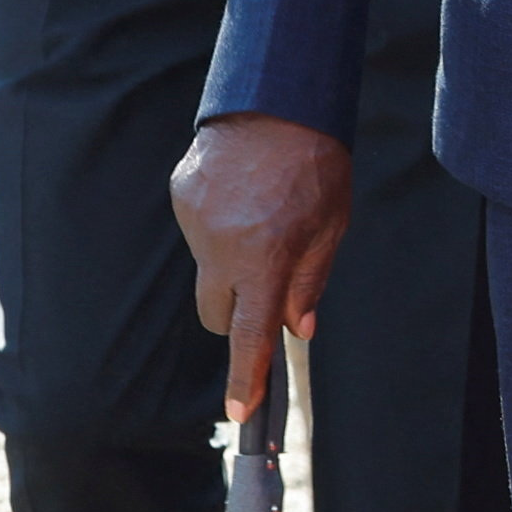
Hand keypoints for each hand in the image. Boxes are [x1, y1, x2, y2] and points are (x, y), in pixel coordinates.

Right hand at [172, 113, 353, 419]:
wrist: (278, 100)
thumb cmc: (317, 166)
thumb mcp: (331, 226)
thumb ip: (310, 280)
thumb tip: (295, 329)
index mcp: (264, 257)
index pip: (249, 333)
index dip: (246, 376)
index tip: (241, 411)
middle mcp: (221, 246)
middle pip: (217, 313)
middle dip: (236, 317)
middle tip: (266, 293)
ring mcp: (194, 222)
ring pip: (208, 269)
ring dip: (232, 263)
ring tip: (262, 217)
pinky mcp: (181, 197)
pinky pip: (200, 232)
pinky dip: (219, 227)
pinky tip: (242, 195)